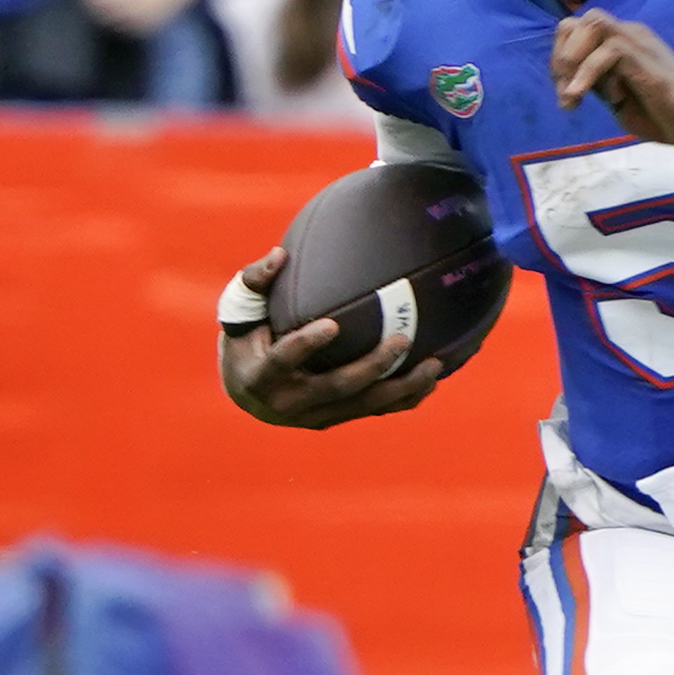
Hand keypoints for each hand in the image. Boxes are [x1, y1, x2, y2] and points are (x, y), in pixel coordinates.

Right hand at [218, 243, 446, 427]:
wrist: (244, 391)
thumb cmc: (245, 338)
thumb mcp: (239, 310)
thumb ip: (255, 282)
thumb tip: (281, 254)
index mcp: (260, 376)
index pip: (284, 360)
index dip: (306, 345)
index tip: (332, 325)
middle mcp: (288, 403)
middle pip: (336, 387)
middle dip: (372, 367)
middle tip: (402, 340)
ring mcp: (314, 416)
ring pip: (363, 405)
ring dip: (401, 387)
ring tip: (434, 365)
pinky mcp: (334, 420)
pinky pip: (373, 411)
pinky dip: (403, 399)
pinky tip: (430, 382)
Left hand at [552, 9, 673, 147]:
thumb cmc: (665, 115)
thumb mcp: (619, 100)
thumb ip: (598, 83)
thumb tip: (571, 79)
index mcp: (624, 43)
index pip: (578, 30)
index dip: (561, 57)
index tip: (563, 93)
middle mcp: (630, 34)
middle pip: (581, 20)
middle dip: (561, 55)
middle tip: (563, 92)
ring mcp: (639, 42)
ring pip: (594, 23)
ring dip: (573, 58)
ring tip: (571, 93)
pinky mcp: (646, 57)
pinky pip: (610, 50)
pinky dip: (588, 73)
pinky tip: (582, 97)